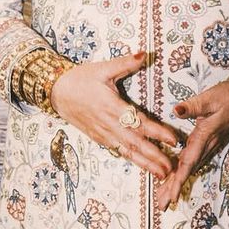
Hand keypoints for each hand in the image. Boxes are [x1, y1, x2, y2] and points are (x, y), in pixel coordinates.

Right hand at [50, 51, 180, 180]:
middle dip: (154, 156)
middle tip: (172, 168)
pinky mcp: (99, 138)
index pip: (139, 121)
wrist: (55, 92)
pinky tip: (143, 167)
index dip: (157, 132)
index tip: (173, 139)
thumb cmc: (80, 79)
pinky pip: (118, 151)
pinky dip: (132, 160)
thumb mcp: (103, 68)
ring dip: (145, 164)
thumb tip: (145, 53)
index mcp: (111, 106)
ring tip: (162, 174)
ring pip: (127, 152)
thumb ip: (125, 63)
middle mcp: (108, 124)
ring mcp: (103, 134)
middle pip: (135, 143)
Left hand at [156, 77, 228, 209]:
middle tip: (162, 205)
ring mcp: (209, 145)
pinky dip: (184, 172)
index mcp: (205, 136)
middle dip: (175, 188)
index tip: (171, 195)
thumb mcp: (210, 98)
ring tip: (165, 199)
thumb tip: (176, 110)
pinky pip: (194, 161)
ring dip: (177, 183)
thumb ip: (193, 106)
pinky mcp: (208, 142)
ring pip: (190, 168)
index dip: (179, 180)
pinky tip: (176, 179)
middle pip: (188, 170)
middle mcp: (207, 145)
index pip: (189, 162)